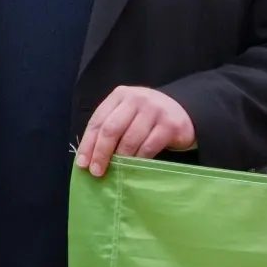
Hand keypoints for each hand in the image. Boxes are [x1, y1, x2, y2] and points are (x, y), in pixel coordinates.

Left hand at [76, 87, 195, 177]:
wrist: (183, 112)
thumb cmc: (147, 117)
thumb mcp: (127, 114)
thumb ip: (110, 128)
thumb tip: (88, 157)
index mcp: (121, 95)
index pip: (98, 121)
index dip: (88, 144)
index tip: (82, 164)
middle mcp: (137, 98)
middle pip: (111, 129)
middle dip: (101, 153)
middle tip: (96, 171)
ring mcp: (155, 110)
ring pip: (129, 140)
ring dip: (120, 159)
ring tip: (116, 171)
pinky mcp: (170, 125)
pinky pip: (148, 147)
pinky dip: (139, 160)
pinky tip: (135, 166)